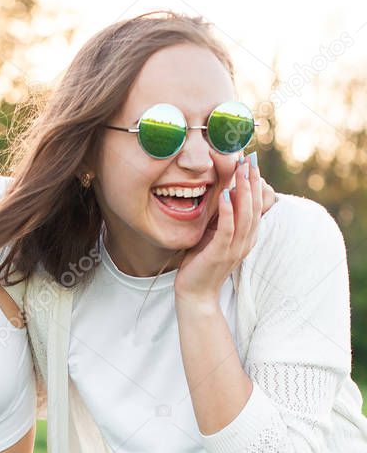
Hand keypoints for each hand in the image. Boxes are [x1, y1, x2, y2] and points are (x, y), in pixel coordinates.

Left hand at [174, 153, 268, 305]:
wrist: (196, 294)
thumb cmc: (201, 264)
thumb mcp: (213, 236)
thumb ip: (221, 219)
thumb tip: (222, 194)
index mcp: (246, 237)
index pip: (256, 206)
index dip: (255, 183)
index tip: (251, 162)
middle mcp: (245, 241)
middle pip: (255, 206)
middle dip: (252, 181)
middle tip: (250, 158)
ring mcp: (234, 249)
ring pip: (245, 215)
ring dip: (243, 190)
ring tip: (241, 169)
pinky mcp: (220, 254)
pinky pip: (227, 229)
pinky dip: (227, 211)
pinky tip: (224, 194)